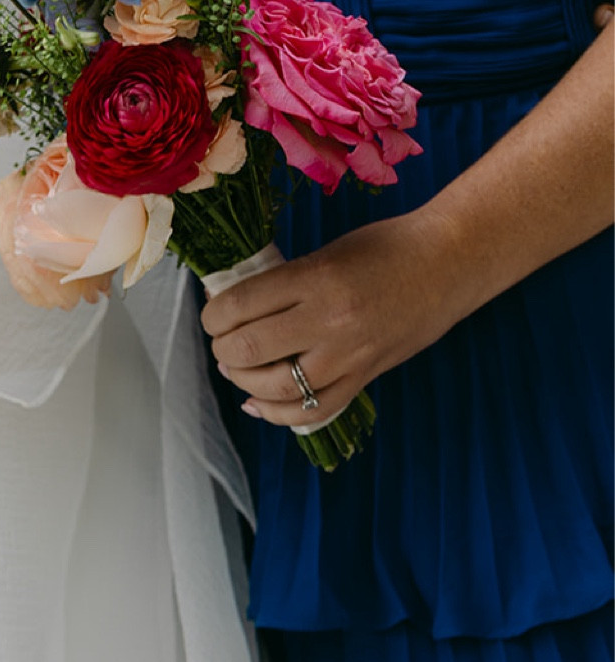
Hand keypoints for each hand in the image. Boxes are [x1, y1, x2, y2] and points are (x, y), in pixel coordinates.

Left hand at [201, 215, 462, 426]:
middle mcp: (329, 322)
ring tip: (238, 367)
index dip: (213, 316)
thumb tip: (236, 308)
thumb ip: (285, 283)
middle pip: (248, 350)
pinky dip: (274, 413)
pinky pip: (309, 411)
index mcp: (316, 280)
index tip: (213, 314)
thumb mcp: (327, 253)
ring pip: (273, 388)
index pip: (240, 306)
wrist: (449, 263)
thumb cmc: (387, 248)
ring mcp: (347, 357)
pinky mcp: (362, 378)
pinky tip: (256, 403)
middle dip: (223, 348)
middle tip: (223, 340)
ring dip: (243, 380)